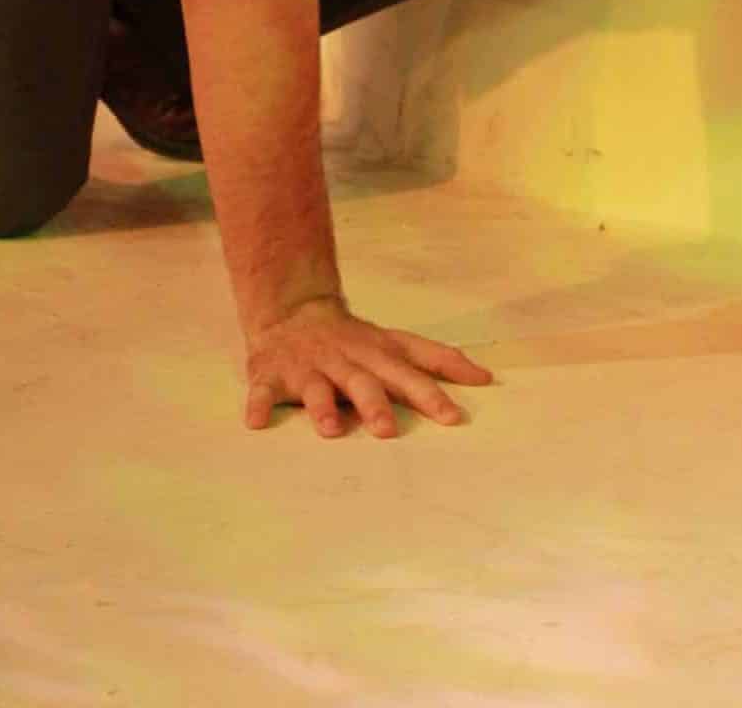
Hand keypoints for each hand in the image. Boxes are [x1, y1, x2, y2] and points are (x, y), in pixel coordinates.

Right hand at [244, 296, 492, 437]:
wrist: (293, 311)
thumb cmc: (354, 339)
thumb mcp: (395, 342)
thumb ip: (436, 359)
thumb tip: (486, 376)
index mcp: (377, 353)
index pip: (410, 370)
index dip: (431, 392)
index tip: (454, 417)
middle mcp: (346, 359)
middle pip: (365, 381)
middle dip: (376, 404)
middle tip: (389, 431)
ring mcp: (309, 367)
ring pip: (318, 388)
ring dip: (323, 408)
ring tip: (331, 430)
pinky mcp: (273, 375)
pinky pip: (263, 392)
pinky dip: (258, 405)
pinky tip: (255, 422)